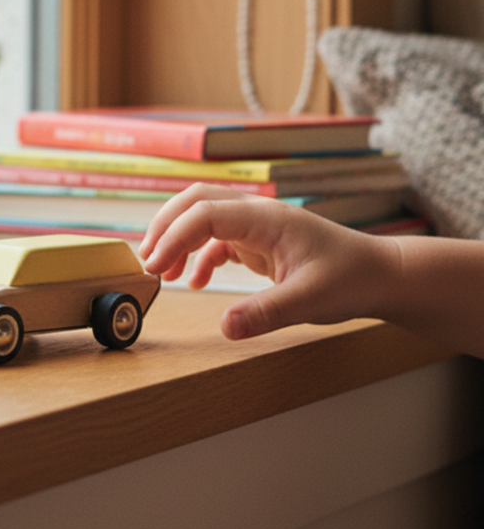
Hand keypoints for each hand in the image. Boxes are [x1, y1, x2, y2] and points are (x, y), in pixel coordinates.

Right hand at [139, 184, 392, 340]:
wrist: (381, 276)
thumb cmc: (352, 280)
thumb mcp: (309, 301)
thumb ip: (265, 313)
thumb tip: (224, 327)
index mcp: (266, 218)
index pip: (205, 214)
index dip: (174, 237)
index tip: (156, 266)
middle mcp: (256, 213)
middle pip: (195, 201)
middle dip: (165, 226)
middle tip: (146, 260)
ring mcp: (257, 225)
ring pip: (203, 216)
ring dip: (178, 238)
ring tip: (162, 271)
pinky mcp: (259, 241)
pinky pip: (217, 239)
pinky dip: (199, 256)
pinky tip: (196, 283)